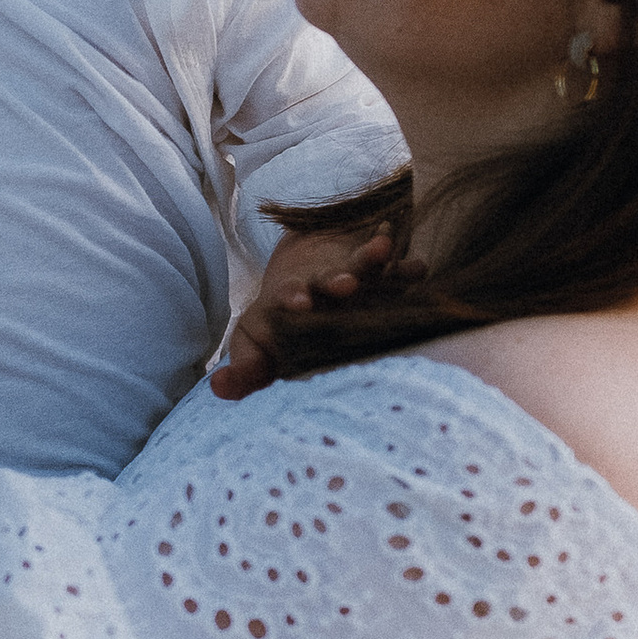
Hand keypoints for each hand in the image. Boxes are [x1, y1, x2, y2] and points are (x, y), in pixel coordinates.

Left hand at [208, 223, 422, 398]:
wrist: (303, 271)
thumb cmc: (279, 325)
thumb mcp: (259, 345)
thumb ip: (245, 368)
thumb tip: (218, 389)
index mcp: (289, 302)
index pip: (288, 297)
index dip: (293, 297)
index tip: (298, 302)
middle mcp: (321, 287)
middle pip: (328, 279)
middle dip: (335, 280)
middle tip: (344, 284)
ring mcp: (354, 279)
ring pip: (362, 266)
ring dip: (370, 260)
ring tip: (382, 249)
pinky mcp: (382, 279)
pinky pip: (396, 272)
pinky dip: (408, 270)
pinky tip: (419, 269)